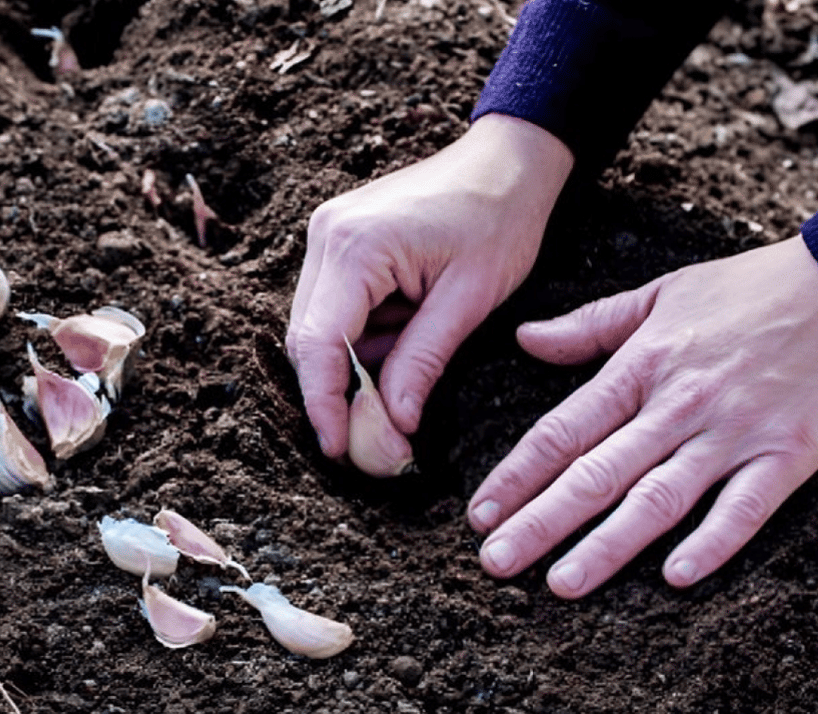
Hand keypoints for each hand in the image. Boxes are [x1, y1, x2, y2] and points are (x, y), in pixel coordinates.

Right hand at [286, 114, 572, 473]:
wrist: (508, 159)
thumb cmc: (500, 218)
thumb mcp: (470, 300)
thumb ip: (423, 362)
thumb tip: (394, 425)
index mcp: (356, 247)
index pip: (318, 344)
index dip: (324, 404)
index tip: (341, 450)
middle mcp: (326, 237)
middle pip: (308, 340)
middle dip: (340, 394)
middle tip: (379, 440)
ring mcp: (328, 236)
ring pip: (320, 328)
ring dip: (357, 364)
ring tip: (410, 373)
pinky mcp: (340, 242)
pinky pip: (336, 309)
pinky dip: (364, 338)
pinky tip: (405, 336)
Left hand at [469, 235, 817, 597]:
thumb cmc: (750, 289)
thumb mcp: (661, 294)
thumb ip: (590, 325)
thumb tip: (525, 339)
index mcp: (641, 368)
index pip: (561, 431)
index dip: (516, 475)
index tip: (479, 513)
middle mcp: (678, 405)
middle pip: (595, 473)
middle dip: (540, 522)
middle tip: (494, 562)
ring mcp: (732, 433)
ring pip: (658, 498)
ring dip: (607, 545)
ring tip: (561, 584)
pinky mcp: (787, 454)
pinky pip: (745, 507)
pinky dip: (712, 542)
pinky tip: (674, 577)